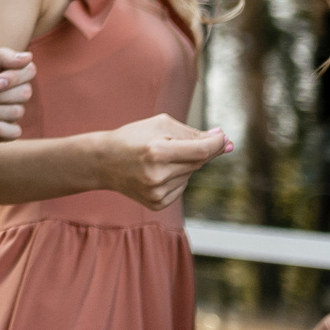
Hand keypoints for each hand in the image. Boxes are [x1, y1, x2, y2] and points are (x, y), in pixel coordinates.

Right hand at [89, 117, 228, 210]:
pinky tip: (159, 172)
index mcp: (157, 152)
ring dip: (186, 164)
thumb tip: (224, 139)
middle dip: (204, 151)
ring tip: (162, 157)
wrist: (104, 162)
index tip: (225, 137)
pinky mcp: (157, 203)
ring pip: (191, 175)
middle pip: (198, 162)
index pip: (201, 150)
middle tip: (200, 141)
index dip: (217, 143)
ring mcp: (157, 193)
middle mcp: (158, 176)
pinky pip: (182, 187)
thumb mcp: (160, 125)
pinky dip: (178, 177)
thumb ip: (192, 133)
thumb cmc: (133, 137)